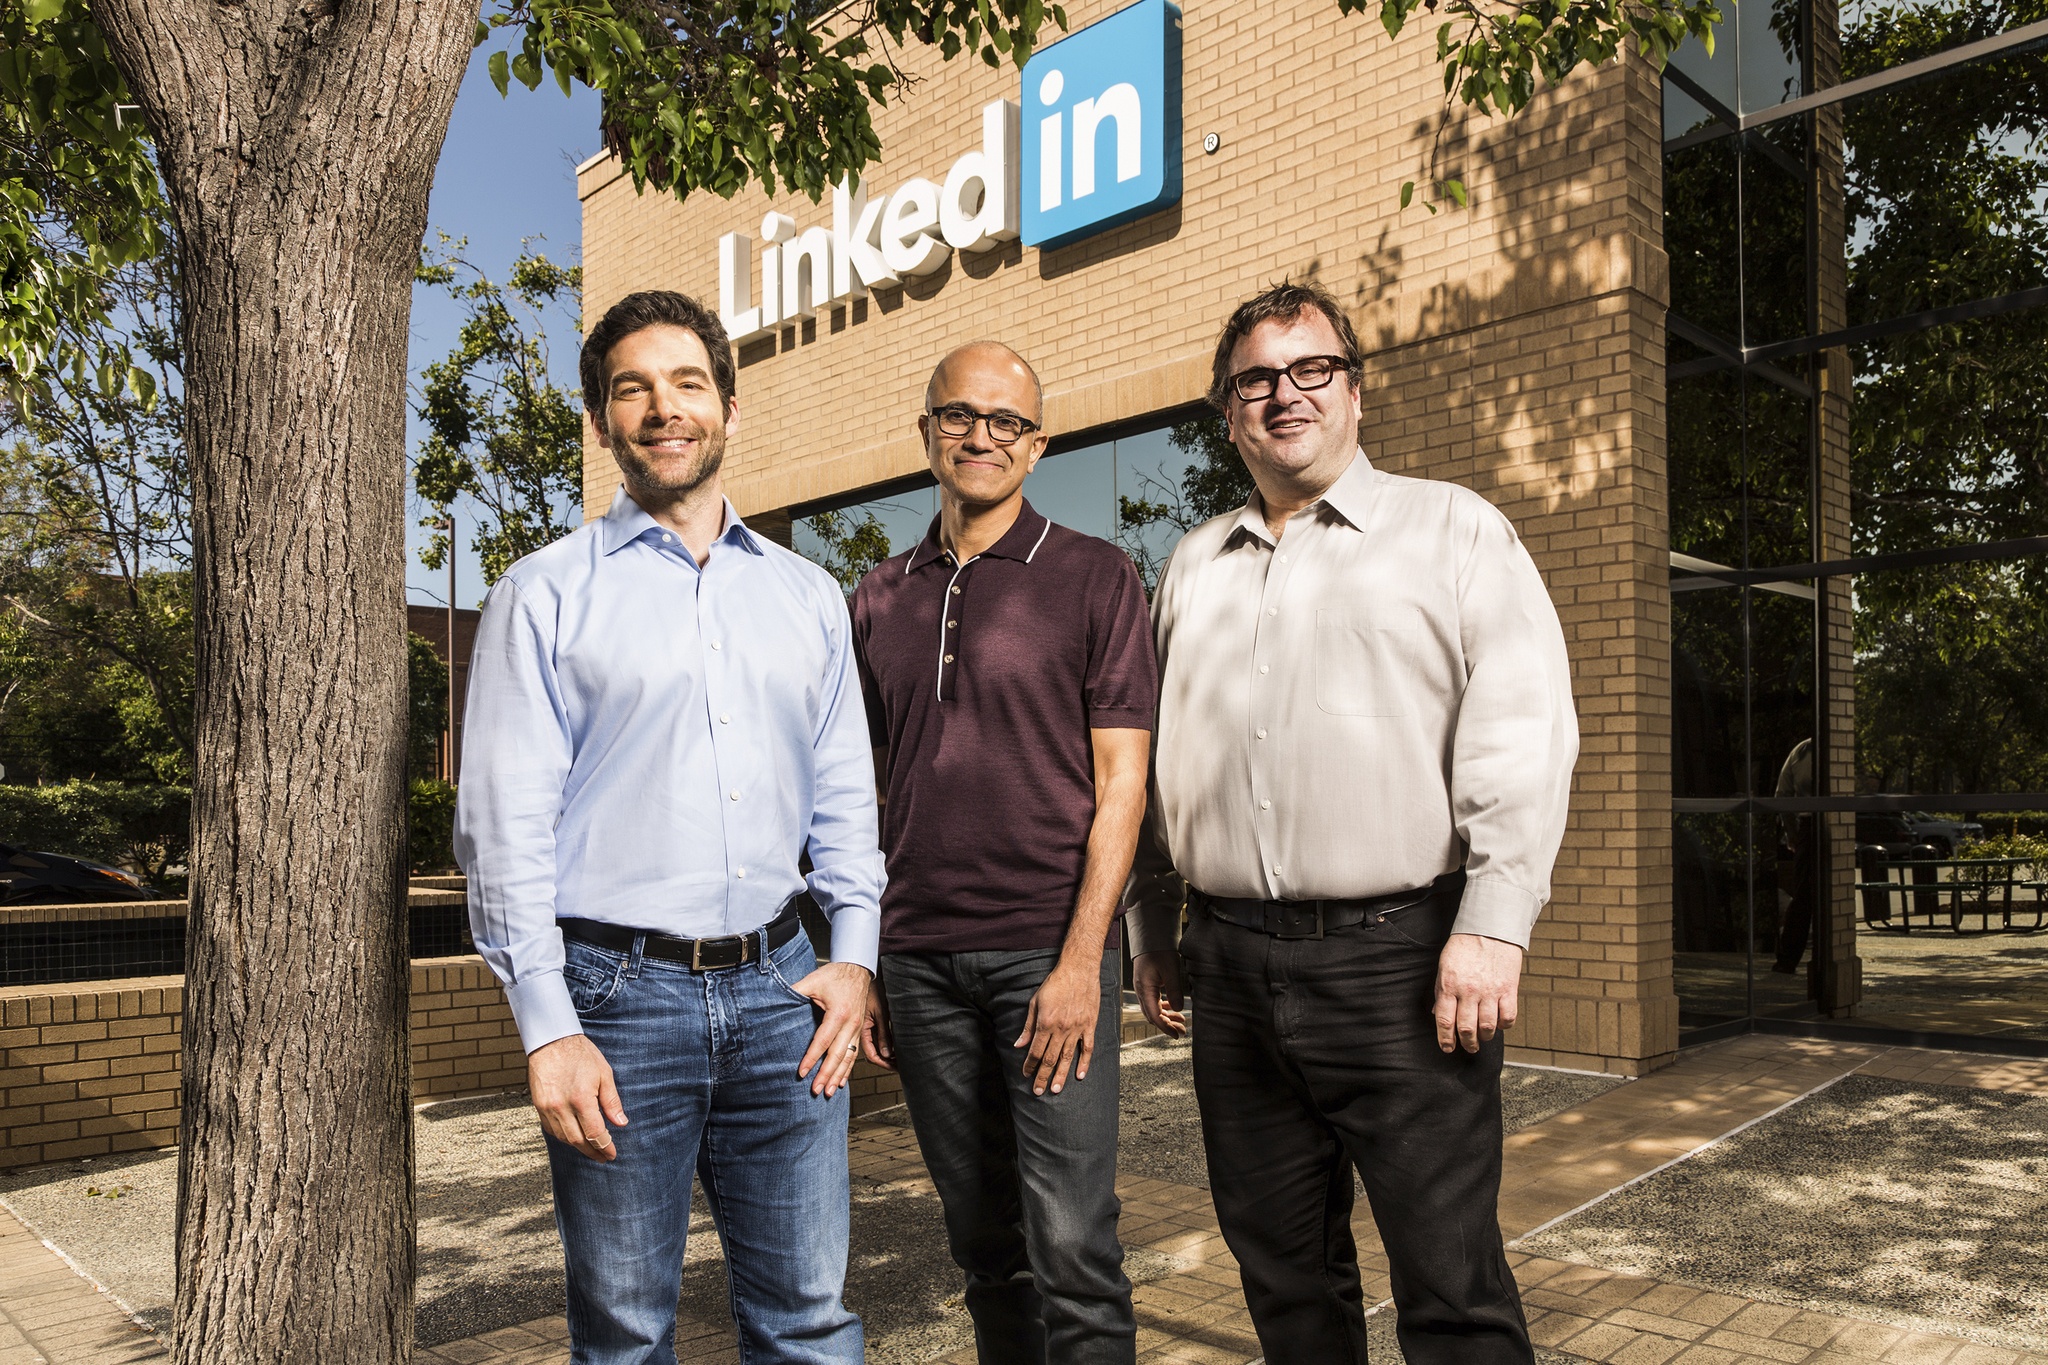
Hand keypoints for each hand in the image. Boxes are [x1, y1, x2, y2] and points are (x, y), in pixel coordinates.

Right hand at [529, 1033, 627, 1161]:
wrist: (551, 1040)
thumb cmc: (580, 1054)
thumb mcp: (604, 1074)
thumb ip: (612, 1101)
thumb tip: (621, 1123)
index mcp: (581, 1099)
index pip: (595, 1134)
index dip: (605, 1147)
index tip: (612, 1154)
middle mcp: (562, 1107)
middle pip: (578, 1141)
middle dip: (592, 1152)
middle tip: (603, 1157)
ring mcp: (547, 1108)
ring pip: (563, 1138)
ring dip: (578, 1146)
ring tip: (591, 1148)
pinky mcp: (538, 1106)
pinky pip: (551, 1129)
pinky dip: (563, 1136)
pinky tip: (573, 1135)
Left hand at [792, 961, 874, 1097]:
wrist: (858, 969)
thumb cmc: (836, 975)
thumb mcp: (813, 980)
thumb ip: (795, 991)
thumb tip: (775, 999)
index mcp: (839, 1013)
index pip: (823, 1041)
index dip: (812, 1058)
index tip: (802, 1072)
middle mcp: (851, 1024)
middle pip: (838, 1055)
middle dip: (826, 1074)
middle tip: (816, 1090)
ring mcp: (857, 1029)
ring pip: (848, 1058)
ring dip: (838, 1076)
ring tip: (829, 1091)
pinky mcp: (859, 1031)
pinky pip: (855, 1054)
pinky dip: (848, 1069)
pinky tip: (841, 1081)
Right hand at [860, 975, 894, 1070]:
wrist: (864, 973)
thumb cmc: (873, 989)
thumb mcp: (881, 1012)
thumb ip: (884, 1034)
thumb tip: (888, 1054)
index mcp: (862, 1029)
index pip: (872, 1054)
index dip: (883, 1063)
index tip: (895, 1067)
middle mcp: (861, 1030)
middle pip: (872, 1054)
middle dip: (885, 1062)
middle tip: (898, 1067)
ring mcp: (864, 1026)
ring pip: (873, 1047)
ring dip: (885, 1055)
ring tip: (898, 1059)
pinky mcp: (867, 1021)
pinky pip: (874, 1039)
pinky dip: (883, 1046)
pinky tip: (893, 1047)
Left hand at [1014, 959, 1100, 1095]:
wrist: (1079, 969)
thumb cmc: (1056, 983)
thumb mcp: (1035, 1002)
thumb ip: (1028, 1026)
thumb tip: (1019, 1044)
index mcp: (1045, 1022)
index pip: (1036, 1051)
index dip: (1030, 1065)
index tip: (1026, 1074)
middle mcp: (1061, 1028)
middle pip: (1050, 1058)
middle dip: (1042, 1076)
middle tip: (1038, 1091)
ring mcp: (1077, 1028)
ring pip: (1067, 1057)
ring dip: (1060, 1075)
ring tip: (1056, 1090)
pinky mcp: (1090, 1025)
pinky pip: (1087, 1048)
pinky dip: (1084, 1063)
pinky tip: (1080, 1075)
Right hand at [1132, 949, 1186, 1037]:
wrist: (1151, 937)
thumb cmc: (1159, 950)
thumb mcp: (1171, 970)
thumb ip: (1175, 991)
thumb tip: (1178, 1008)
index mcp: (1145, 989)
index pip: (1154, 1016)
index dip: (1166, 1028)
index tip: (1177, 1034)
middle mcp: (1141, 990)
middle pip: (1152, 1015)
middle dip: (1167, 1025)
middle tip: (1182, 1030)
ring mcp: (1143, 988)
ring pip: (1153, 1009)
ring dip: (1166, 1017)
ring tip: (1181, 1020)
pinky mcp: (1146, 984)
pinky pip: (1153, 1001)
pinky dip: (1164, 1008)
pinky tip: (1173, 1009)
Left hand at [1433, 932, 1523, 1053]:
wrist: (1489, 927)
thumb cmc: (1464, 946)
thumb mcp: (1444, 966)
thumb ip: (1441, 991)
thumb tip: (1437, 1013)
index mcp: (1449, 985)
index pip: (1444, 1021)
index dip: (1445, 1039)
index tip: (1447, 1048)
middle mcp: (1469, 991)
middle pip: (1466, 1028)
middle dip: (1467, 1043)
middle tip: (1469, 1047)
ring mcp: (1490, 991)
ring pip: (1488, 1027)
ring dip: (1485, 1037)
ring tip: (1483, 1037)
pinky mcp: (1508, 989)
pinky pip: (1508, 1017)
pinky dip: (1504, 1025)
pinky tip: (1500, 1024)